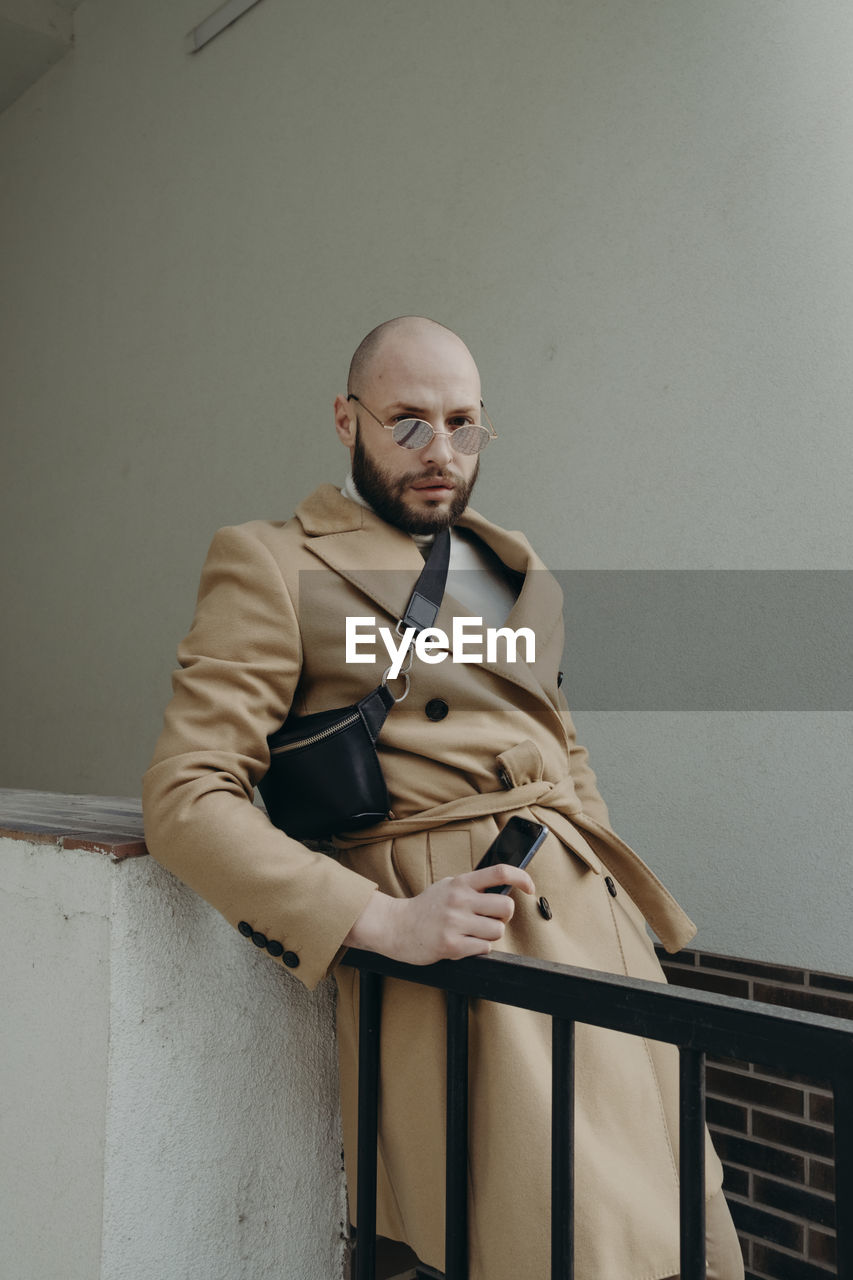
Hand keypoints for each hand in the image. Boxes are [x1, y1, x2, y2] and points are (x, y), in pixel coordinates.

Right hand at [343, 864, 535, 964]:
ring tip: (472, 933)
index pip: (499, 873)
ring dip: (490, 935)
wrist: (396, 927)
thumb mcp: (448, 887)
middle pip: (506, 907)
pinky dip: (478, 948)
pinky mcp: (451, 945)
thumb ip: (472, 886)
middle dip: (503, 916)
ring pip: (497, 931)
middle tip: (491, 919)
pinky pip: (484, 948)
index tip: (529, 887)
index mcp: (460, 883)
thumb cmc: (426, 908)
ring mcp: (455, 923)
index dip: (521, 878)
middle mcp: (459, 900)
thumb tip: (504, 887)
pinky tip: (464, 943)